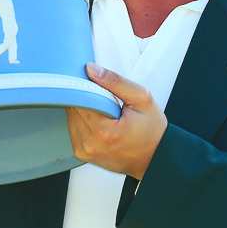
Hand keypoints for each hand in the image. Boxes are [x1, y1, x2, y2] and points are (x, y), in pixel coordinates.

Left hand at [67, 63, 167, 179]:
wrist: (156, 158)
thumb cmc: (152, 129)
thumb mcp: (141, 98)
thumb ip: (115, 82)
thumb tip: (90, 69)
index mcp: (104, 132)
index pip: (79, 99)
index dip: (83, 84)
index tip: (92, 79)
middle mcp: (91, 145)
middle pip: (72, 109)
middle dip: (84, 96)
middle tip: (103, 94)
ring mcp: (85, 152)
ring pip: (70, 118)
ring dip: (82, 109)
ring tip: (104, 108)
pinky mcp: (83, 154)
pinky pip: (73, 130)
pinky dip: (82, 121)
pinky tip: (99, 119)